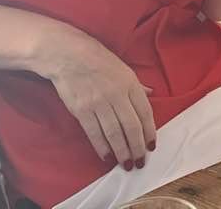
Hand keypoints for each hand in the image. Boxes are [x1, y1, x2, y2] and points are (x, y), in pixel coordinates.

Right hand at [44, 30, 155, 168]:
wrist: (69, 55)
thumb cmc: (99, 60)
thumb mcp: (124, 68)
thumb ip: (137, 85)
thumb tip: (151, 94)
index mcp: (130, 84)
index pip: (145, 112)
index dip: (150, 131)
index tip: (152, 146)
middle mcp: (117, 95)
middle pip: (131, 126)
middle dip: (137, 147)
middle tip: (140, 162)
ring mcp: (99, 103)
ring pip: (114, 133)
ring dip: (122, 151)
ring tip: (126, 164)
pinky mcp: (81, 110)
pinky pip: (94, 133)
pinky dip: (102, 147)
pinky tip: (107, 157)